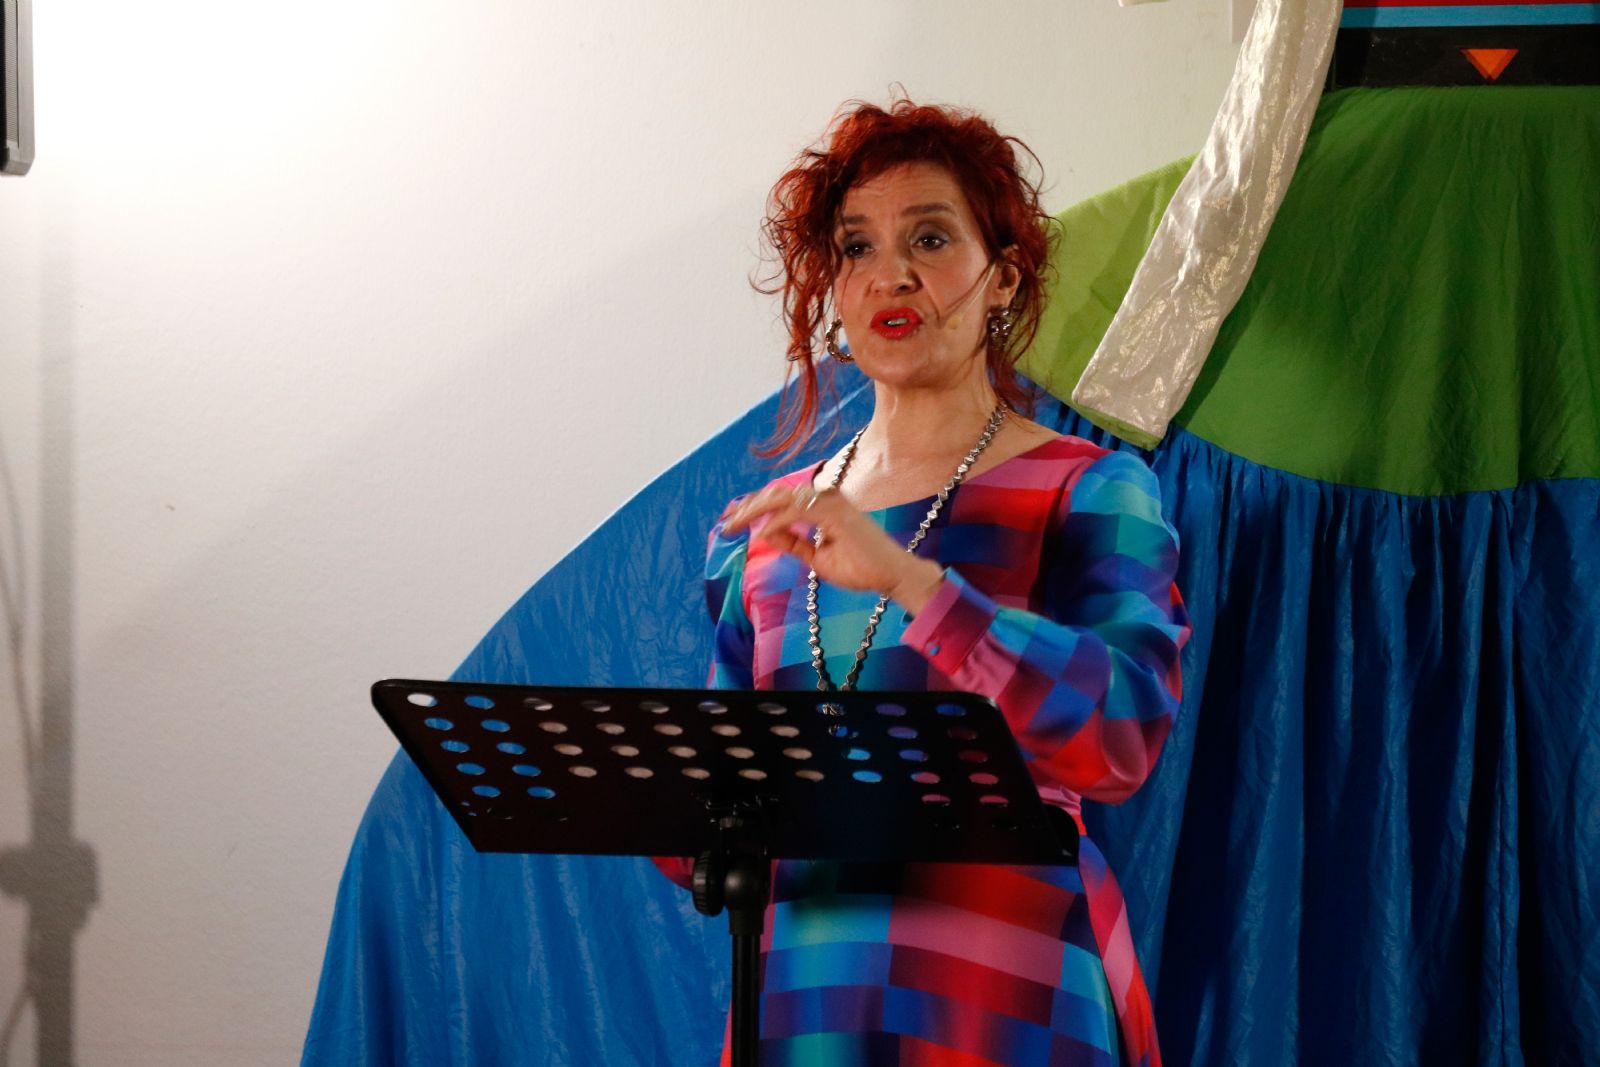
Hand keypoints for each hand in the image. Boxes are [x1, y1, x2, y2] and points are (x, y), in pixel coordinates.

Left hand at [721, 483, 945, 612]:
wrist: (892, 575)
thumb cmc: (860, 567)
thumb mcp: (816, 557)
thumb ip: (792, 543)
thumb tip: (764, 532)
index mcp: (823, 505)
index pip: (783, 499)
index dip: (755, 507)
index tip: (733, 520)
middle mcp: (827, 498)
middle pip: (778, 493)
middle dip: (749, 506)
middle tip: (727, 522)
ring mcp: (832, 502)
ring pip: (784, 498)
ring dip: (756, 510)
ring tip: (735, 524)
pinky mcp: (836, 513)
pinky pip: (797, 512)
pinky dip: (777, 522)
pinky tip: (762, 533)